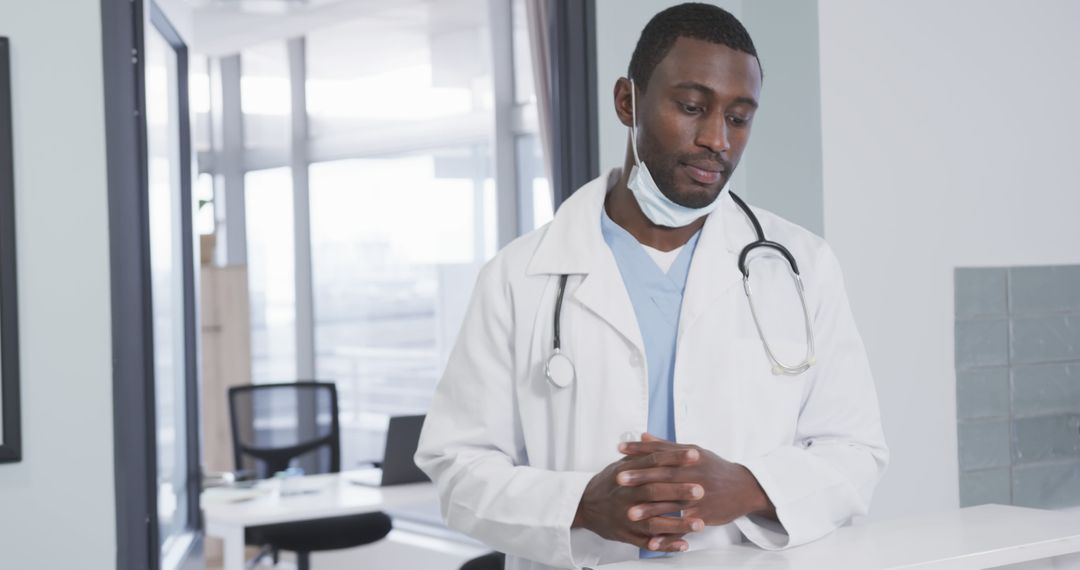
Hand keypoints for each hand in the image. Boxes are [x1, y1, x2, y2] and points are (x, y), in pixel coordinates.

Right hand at [573, 445, 706, 551]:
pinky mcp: (626, 534)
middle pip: (653, 491)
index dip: (674, 457)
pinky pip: (647, 542)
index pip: (652, 462)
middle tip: (700, 490)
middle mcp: (625, 495)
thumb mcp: (620, 465)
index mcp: (626, 473)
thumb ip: (639, 455)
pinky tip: (684, 544)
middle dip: (678, 491)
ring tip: (699, 523)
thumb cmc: (607, 483)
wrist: (583, 505)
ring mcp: (625, 516)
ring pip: (653, 522)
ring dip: (677, 524)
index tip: (695, 455)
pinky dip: (666, 545)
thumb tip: (654, 438)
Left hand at [617, 434, 775, 525]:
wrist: (745, 488)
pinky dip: (668, 534)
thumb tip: (643, 436)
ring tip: (630, 513)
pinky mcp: (704, 514)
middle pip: (663, 476)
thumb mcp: (693, 452)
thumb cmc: (714, 468)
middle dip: (640, 478)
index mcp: (689, 457)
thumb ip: (666, 446)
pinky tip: (653, 540)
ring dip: (650, 509)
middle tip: (618, 480)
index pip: (661, 452)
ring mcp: (699, 496)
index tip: (619, 449)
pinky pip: (683, 526)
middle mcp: (694, 474)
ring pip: (671, 503)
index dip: (640, 450)